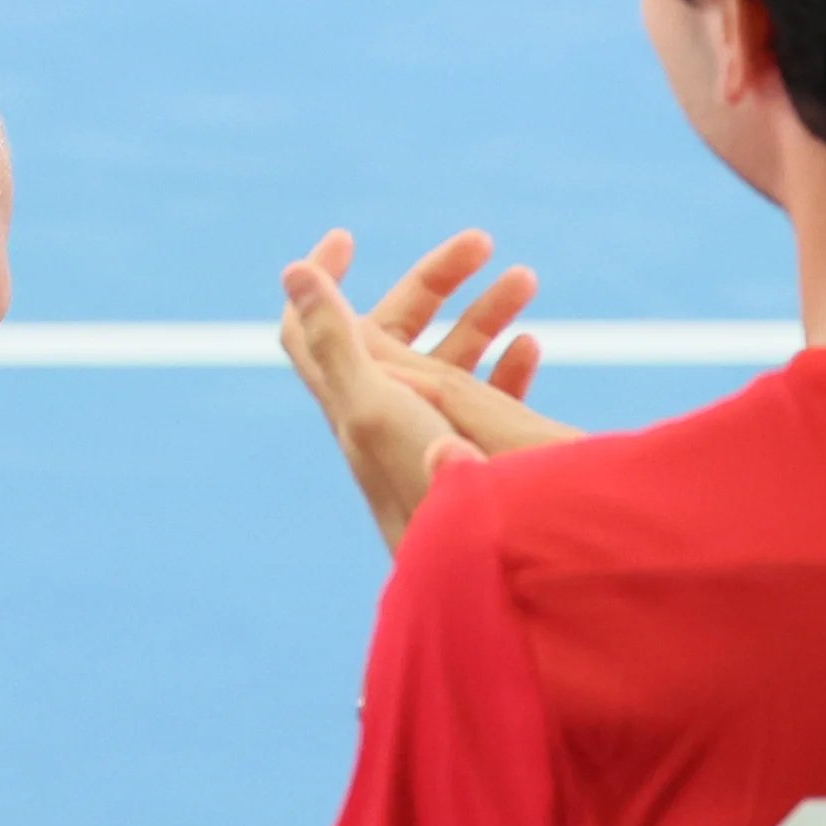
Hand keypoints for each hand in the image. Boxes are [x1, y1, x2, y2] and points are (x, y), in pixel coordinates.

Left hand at [278, 229, 579, 550]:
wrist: (479, 587)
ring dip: (481, 317)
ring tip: (527, 279)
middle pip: (393, 333)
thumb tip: (293, 270)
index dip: (318, 281)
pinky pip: (483, 406)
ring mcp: (430, 443)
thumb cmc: (425, 491)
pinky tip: (532, 348)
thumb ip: (335, 341)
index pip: (307, 330)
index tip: (348, 238)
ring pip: (447, 363)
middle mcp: (383, 420)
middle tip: (485, 242)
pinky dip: (504, 368)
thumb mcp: (375, 403)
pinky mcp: (473, 469)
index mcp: (351, 403)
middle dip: (436, 282)